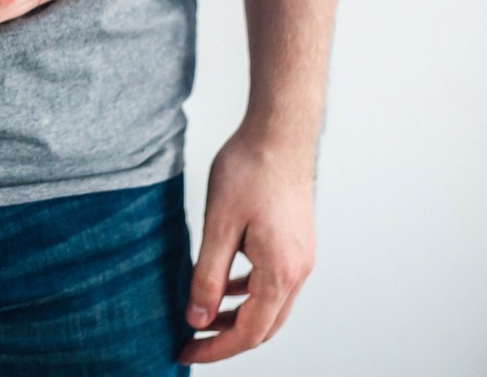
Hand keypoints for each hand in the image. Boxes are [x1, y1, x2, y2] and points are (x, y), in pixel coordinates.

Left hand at [178, 125, 316, 365]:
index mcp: (281, 273)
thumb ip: (207, 276)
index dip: (215, 349)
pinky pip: (272, 283)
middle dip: (226, 340)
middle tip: (190, 343)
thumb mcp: (218, 226)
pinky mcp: (296, 243)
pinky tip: (223, 286)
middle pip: (264, 327)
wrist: (279, 133)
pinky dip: (247, 293)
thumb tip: (197, 320)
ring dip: (237, 318)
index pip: (249, 333)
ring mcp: (301, 257)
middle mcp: (299, 272)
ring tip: (201, 318)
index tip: (185, 353)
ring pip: (270, 306)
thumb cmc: (249, 171)